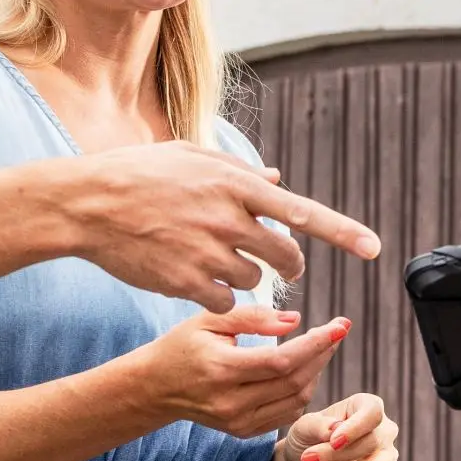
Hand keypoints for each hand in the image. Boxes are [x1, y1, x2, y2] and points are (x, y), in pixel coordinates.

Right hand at [55, 143, 381, 310]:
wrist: (87, 203)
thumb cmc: (137, 173)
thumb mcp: (191, 157)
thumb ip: (239, 171)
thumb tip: (277, 180)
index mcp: (235, 183)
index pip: (302, 211)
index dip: (341, 231)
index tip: (373, 247)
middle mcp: (229, 217)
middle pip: (285, 254)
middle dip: (290, 264)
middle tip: (282, 265)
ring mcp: (209, 252)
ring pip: (256, 281)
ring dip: (247, 278)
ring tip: (216, 260)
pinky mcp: (187, 282)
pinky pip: (226, 303)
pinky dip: (221, 300)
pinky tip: (199, 282)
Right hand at [128, 305, 348, 437]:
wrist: (156, 387)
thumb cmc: (183, 345)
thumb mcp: (210, 319)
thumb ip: (253, 317)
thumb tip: (296, 321)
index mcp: (222, 369)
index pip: (283, 360)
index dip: (317, 343)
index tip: (342, 324)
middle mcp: (231, 402)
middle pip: (294, 381)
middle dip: (323, 354)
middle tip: (337, 331)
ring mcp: (238, 422)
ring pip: (296, 400)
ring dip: (317, 373)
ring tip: (322, 347)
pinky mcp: (242, 432)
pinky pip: (286, 413)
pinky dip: (302, 392)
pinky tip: (303, 370)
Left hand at [255, 391, 398, 460]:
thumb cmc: (307, 438)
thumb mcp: (304, 427)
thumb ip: (318, 425)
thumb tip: (334, 430)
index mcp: (367, 406)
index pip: (373, 413)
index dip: (355, 428)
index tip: (332, 442)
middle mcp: (384, 430)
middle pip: (371, 442)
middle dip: (335, 455)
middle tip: (305, 460)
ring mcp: (386, 458)